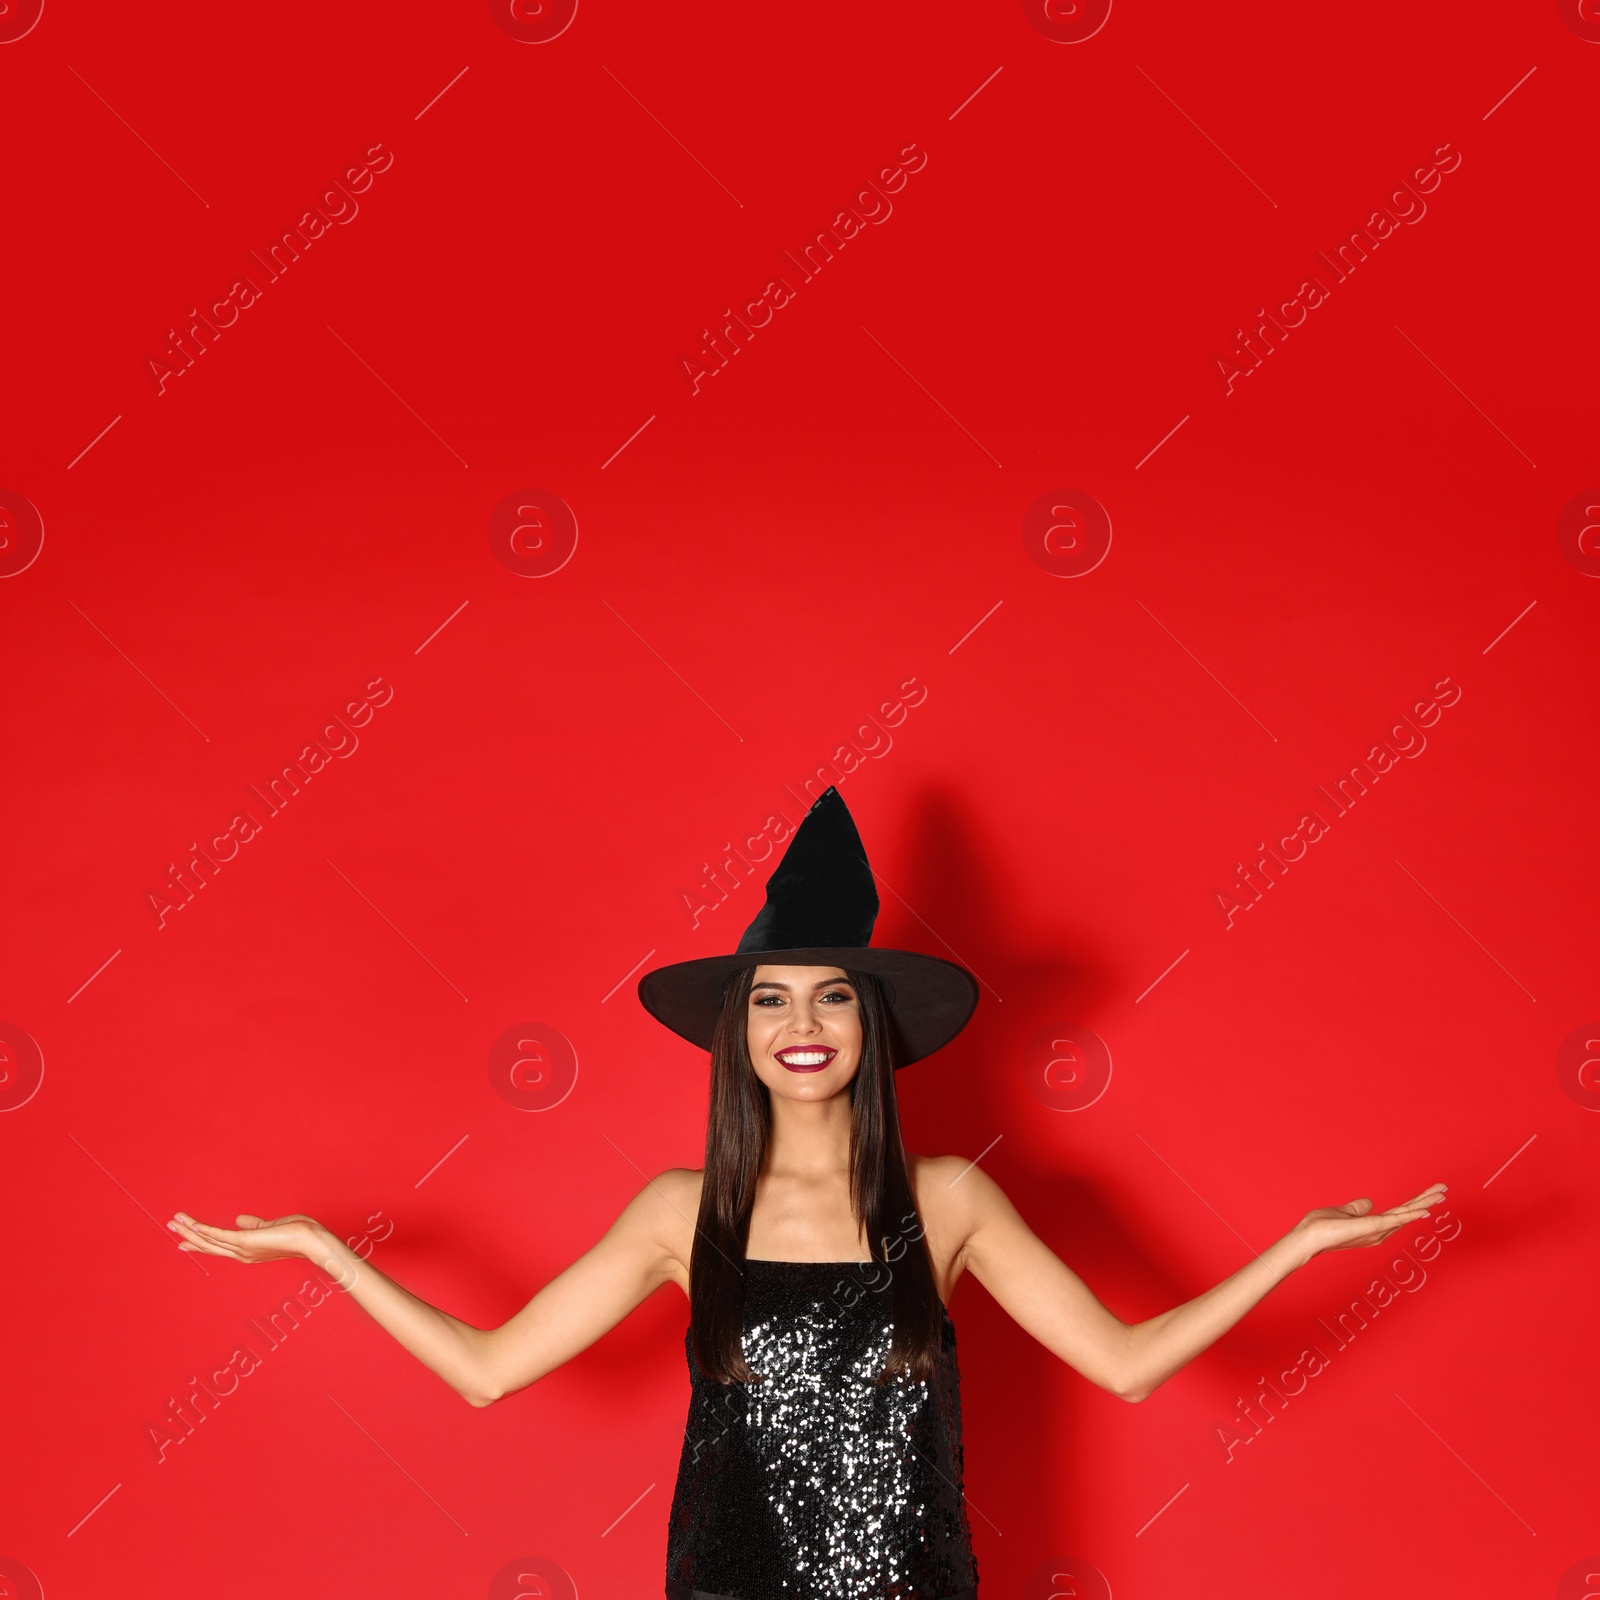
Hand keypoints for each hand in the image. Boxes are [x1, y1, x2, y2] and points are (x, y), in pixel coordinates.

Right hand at [167, 1210, 320, 1264]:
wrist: (311, 1240)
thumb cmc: (296, 1233)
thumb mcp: (270, 1227)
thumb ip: (253, 1225)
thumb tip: (239, 1219)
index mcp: (246, 1250)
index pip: (218, 1247)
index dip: (200, 1242)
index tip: (183, 1240)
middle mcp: (241, 1253)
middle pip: (208, 1245)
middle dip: (188, 1236)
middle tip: (171, 1226)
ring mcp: (242, 1249)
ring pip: (209, 1240)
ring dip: (190, 1230)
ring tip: (174, 1220)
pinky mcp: (246, 1240)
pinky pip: (219, 1235)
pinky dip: (204, 1230)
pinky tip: (192, 1224)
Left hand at [1295, 1182, 1447, 1259]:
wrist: (1307, 1237)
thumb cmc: (1320, 1227)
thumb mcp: (1343, 1212)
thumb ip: (1357, 1208)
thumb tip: (1368, 1202)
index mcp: (1374, 1227)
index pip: (1400, 1212)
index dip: (1415, 1202)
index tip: (1430, 1192)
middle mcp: (1380, 1231)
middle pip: (1407, 1212)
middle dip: (1426, 1200)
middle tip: (1444, 1189)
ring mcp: (1377, 1231)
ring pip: (1406, 1214)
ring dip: (1424, 1203)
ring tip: (1441, 1194)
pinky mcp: (1371, 1228)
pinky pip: (1395, 1220)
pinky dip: (1410, 1215)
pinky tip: (1425, 1210)